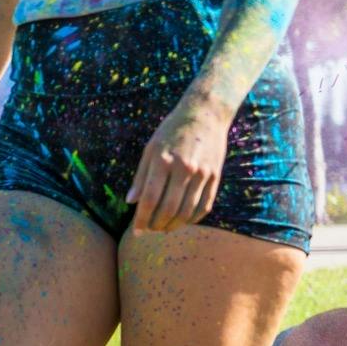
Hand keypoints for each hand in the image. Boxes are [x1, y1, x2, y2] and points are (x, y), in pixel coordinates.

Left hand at [129, 95, 231, 232]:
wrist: (206, 114)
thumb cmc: (171, 131)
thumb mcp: (150, 149)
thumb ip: (140, 177)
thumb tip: (131, 202)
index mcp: (163, 161)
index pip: (150, 199)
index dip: (142, 219)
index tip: (136, 231)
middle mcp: (184, 169)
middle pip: (168, 209)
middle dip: (156, 225)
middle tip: (149, 231)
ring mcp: (202, 173)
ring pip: (187, 211)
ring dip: (173, 225)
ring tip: (163, 229)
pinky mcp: (216, 176)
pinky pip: (205, 206)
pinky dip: (192, 219)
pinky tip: (182, 221)